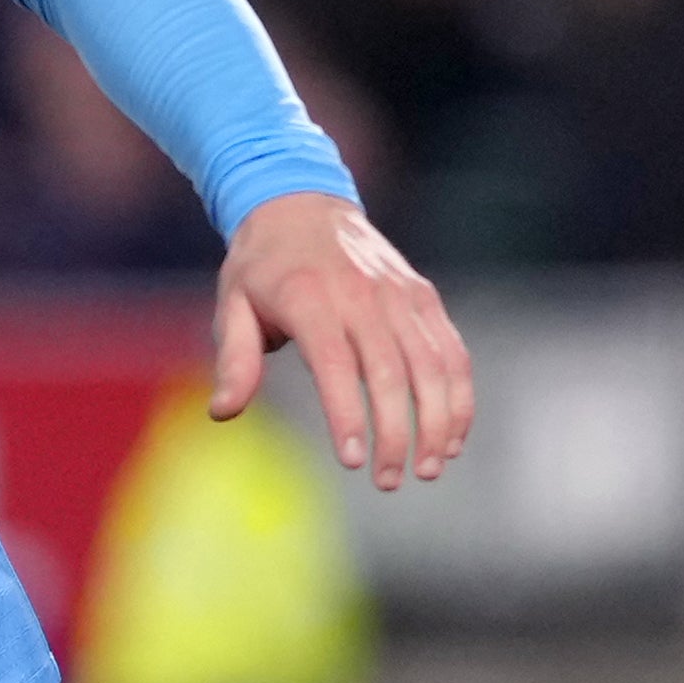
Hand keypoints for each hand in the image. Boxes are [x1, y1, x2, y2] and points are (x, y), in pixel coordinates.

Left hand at [205, 191, 474, 486]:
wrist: (301, 201)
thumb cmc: (261, 265)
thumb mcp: (232, 304)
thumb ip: (235, 359)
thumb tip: (224, 411)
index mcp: (308, 297)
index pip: (335, 364)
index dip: (348, 414)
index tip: (352, 460)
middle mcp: (361, 294)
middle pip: (389, 372)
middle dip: (394, 433)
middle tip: (387, 481)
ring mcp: (398, 294)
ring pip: (432, 364)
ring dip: (437, 421)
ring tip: (429, 468)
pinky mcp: (422, 296)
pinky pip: (450, 350)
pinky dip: (459, 394)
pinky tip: (453, 436)